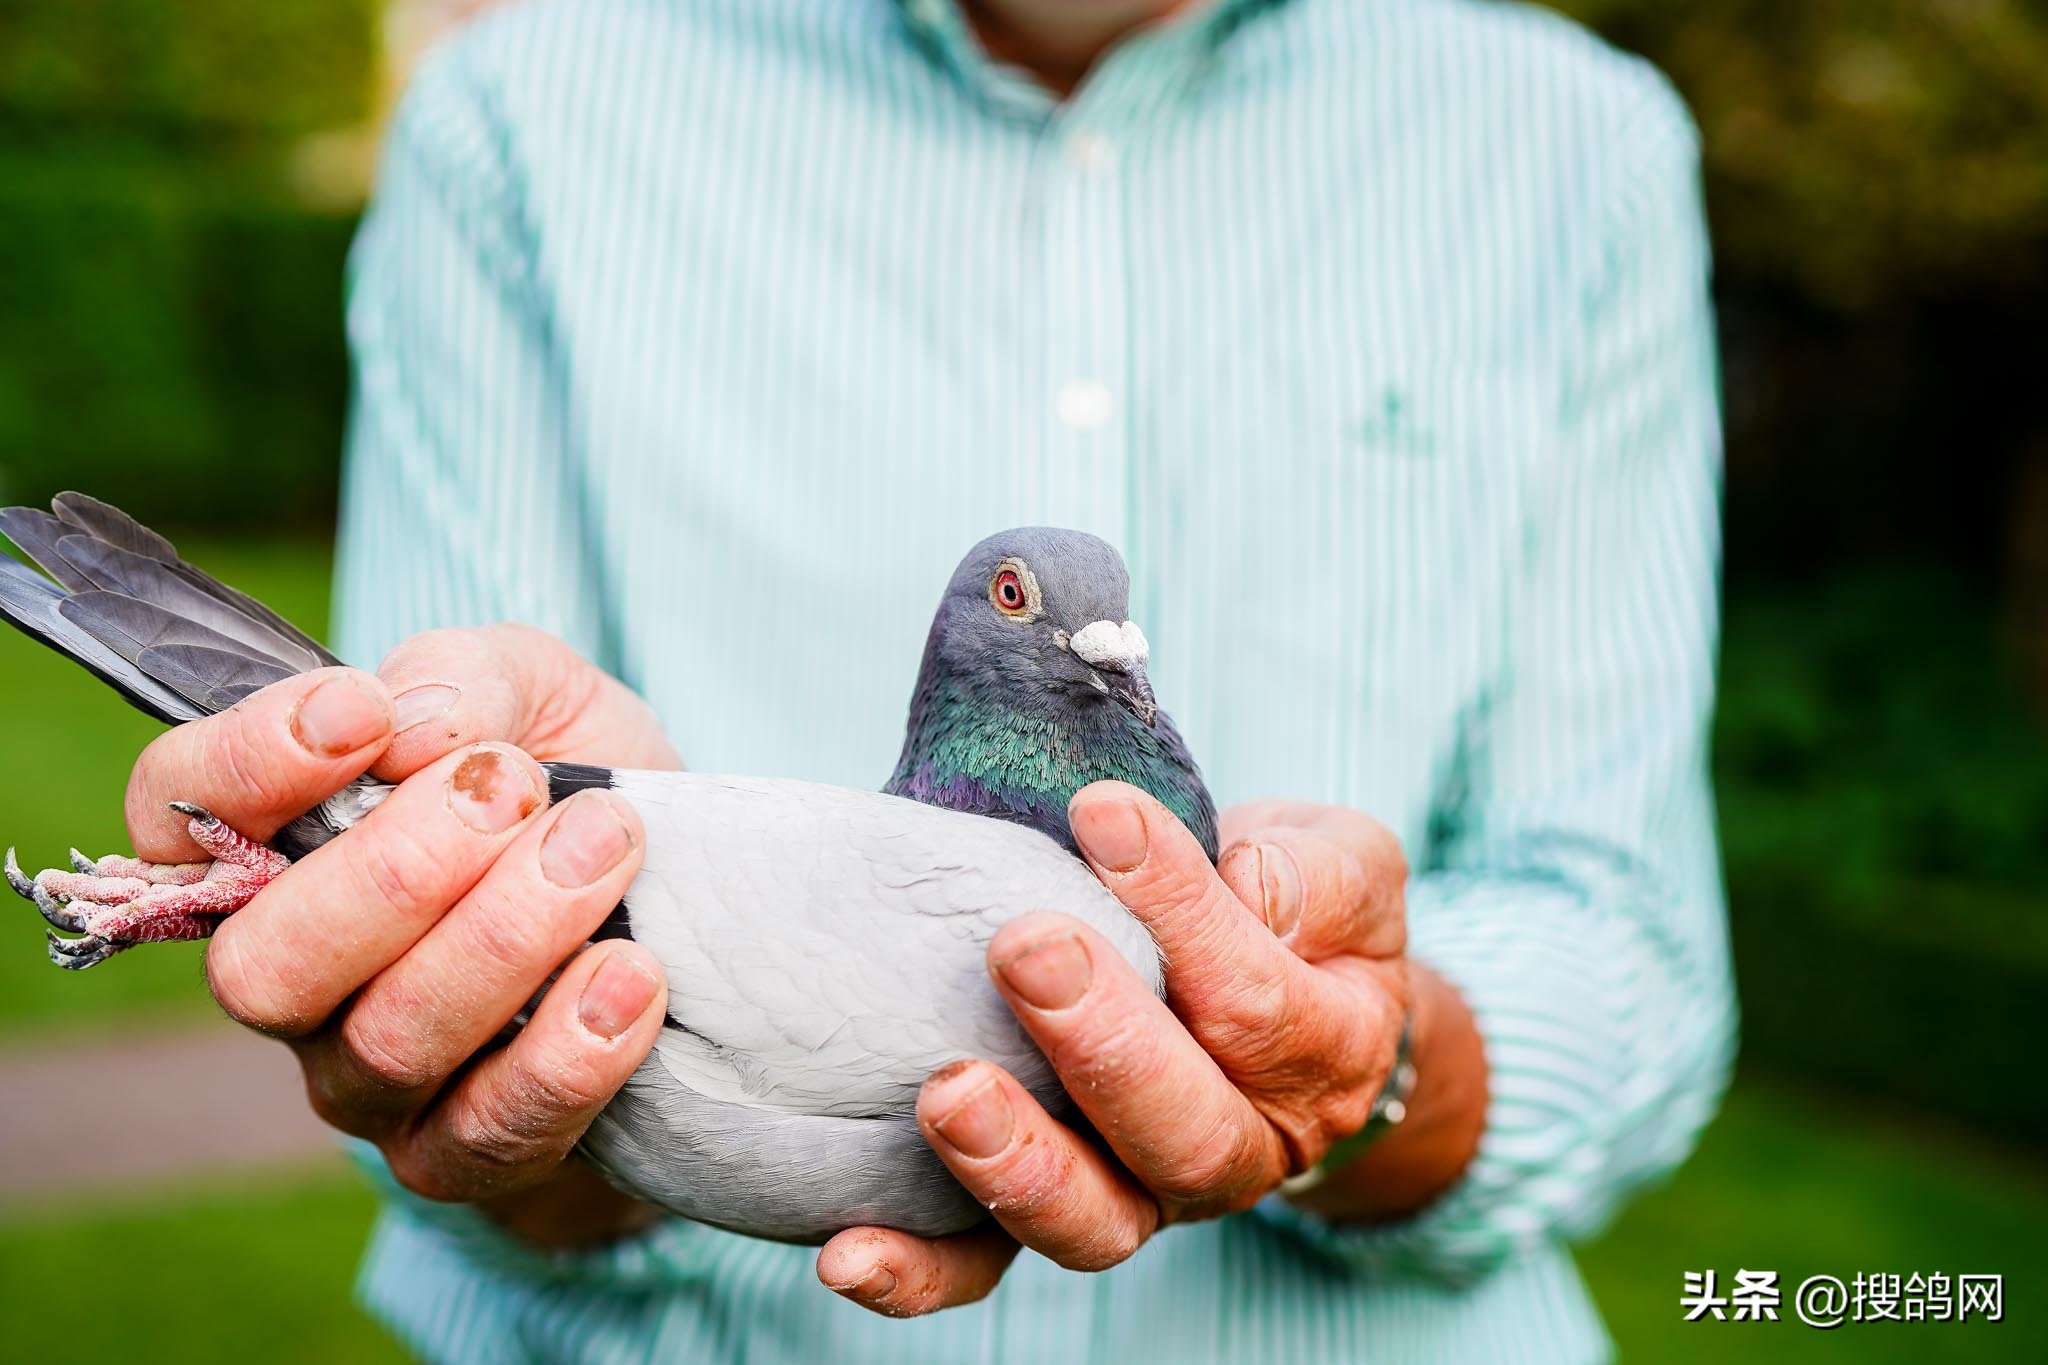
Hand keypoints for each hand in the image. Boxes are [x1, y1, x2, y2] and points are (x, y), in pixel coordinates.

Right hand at [125, 625, 682, 1244]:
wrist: (688, 906)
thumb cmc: (573, 784)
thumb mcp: (537, 692)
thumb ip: (466, 679)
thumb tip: (413, 728)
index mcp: (271, 847)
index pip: (177, 810)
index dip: (248, 765)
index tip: (364, 714)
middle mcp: (293, 977)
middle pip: (265, 968)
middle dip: (396, 873)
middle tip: (515, 788)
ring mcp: (367, 1081)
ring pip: (389, 1044)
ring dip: (506, 938)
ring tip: (605, 847)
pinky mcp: (463, 1157)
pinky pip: (487, 1133)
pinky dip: (566, 1051)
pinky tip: (630, 973)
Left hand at [818, 784, 1480, 1315]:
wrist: (1278, 983)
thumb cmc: (1290, 907)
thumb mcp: (1337, 864)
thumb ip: (1311, 873)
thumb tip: (1252, 883)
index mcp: (1325, 1057)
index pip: (1256, 1000)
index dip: (1182, 909)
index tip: (1103, 814)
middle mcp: (1241, 1149)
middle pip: (1182, 1130)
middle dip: (1101, 1041)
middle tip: (1025, 949)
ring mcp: (1142, 1196)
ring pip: (1093, 1221)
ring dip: (1016, 1166)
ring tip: (948, 1092)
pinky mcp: (1050, 1214)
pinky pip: (986, 1268)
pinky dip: (920, 1272)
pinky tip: (847, 1254)